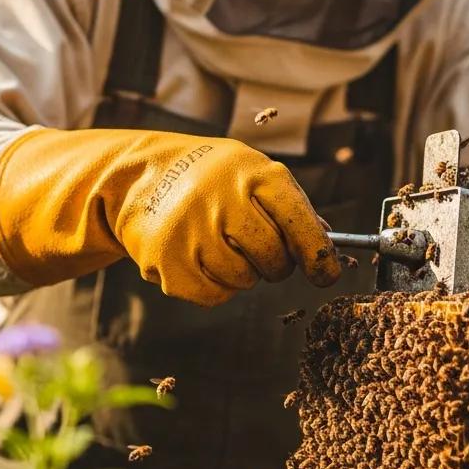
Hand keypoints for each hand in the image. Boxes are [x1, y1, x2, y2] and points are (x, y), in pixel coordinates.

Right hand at [0, 128, 339, 305]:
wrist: (139, 178)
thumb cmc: (211, 179)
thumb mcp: (252, 173)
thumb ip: (290, 208)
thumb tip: (329, 250)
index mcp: (253, 174)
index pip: (301, 223)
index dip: (320, 255)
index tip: (326, 273)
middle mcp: (222, 199)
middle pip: (275, 258)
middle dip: (276, 263)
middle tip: (260, 251)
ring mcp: (193, 231)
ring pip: (244, 280)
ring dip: (242, 272)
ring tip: (220, 245)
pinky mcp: (169, 263)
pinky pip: (215, 295)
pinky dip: (216, 285)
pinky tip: (201, 258)